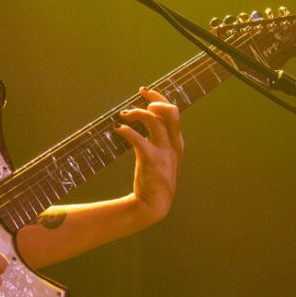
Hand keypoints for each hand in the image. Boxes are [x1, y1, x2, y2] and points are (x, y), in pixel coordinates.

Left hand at [115, 87, 183, 223]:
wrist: (154, 204)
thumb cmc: (154, 180)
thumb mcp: (161, 157)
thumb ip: (157, 140)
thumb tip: (144, 122)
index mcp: (177, 143)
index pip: (173, 112)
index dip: (159, 98)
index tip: (143, 91)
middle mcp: (174, 145)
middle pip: (171, 111)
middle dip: (155, 100)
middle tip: (137, 99)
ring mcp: (164, 152)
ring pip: (155, 120)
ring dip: (138, 113)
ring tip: (125, 116)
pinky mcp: (151, 160)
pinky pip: (139, 138)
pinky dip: (127, 131)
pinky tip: (118, 129)